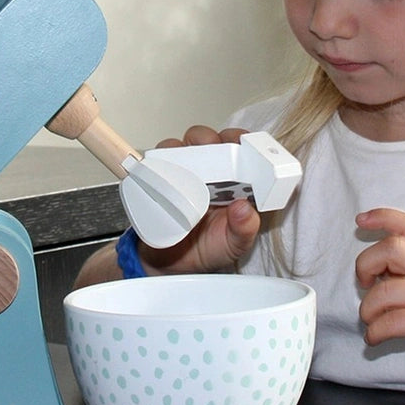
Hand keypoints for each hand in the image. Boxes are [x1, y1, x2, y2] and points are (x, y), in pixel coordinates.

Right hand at [139, 126, 261, 274]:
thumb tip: (245, 209)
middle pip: (213, 140)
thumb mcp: (233, 245)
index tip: (241, 145)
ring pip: (187, 143)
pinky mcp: (161, 175)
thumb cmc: (207, 249)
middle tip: (212, 154)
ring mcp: (186, 172)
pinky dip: (162, 158)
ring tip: (189, 167)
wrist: (168, 264)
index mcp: (236, 183)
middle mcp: (212, 173)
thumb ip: (244, 230)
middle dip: (213, 140)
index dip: (242, 142)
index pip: (242, 151)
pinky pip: (160, 157)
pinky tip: (167, 172)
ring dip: (188, 147)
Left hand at [355, 207, 404, 395]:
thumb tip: (369, 262)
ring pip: (384, 291)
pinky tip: (375, 337)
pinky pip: (390, 322)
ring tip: (371, 321)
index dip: (383, 217)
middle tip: (364, 284)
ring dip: (367, 310)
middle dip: (365, 263)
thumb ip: (402, 269)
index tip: (360, 220)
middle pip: (393, 247)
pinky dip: (374, 332)